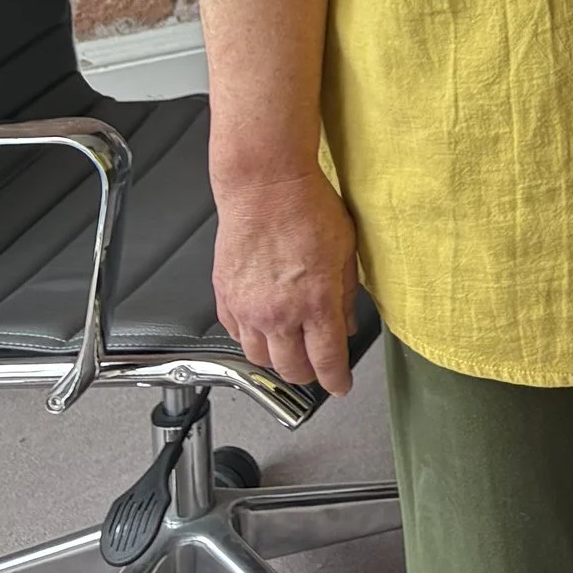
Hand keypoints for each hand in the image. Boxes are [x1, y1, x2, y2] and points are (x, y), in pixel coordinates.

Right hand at [210, 164, 359, 395]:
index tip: (340, 386)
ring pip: (260, 359)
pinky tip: (262, 328)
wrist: (264, 186)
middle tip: (317, 367)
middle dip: (308, 374)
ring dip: (277, 361)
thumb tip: (347, 322)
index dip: (336, 380)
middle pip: (292, 369)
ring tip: (290, 349)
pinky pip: (236, 335)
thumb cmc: (307, 207)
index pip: (327, 361)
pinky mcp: (225, 297)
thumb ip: (345, 293)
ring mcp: (248, 308)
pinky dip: (250, 340)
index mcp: (315, 302)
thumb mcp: (345, 250)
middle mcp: (279, 312)